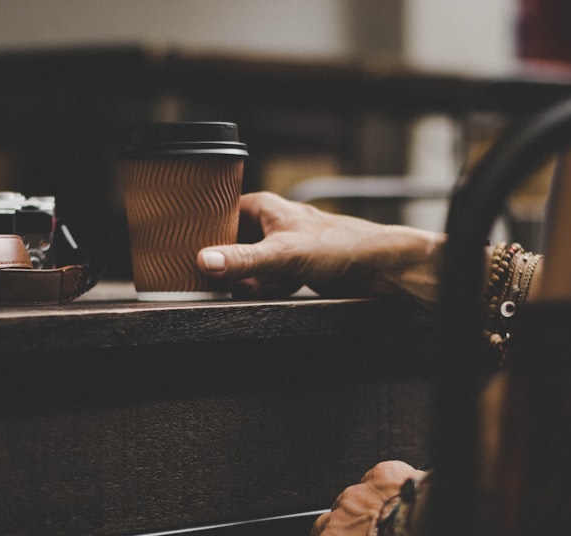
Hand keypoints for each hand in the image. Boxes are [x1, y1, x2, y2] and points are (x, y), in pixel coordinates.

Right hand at [196, 192, 444, 303]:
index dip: (203, 235)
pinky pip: (264, 283)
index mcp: (263, 208)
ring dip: (248, 283)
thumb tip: (204, 261)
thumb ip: (242, 260)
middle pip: (229, 247)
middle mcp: (269, 225)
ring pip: (246, 269)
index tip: (191, 254)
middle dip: (228, 268)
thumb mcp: (283, 254)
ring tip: (261, 287)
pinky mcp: (290, 270)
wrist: (379, 268)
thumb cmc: (341, 246)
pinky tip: (277, 292)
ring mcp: (279, 248)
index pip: (216, 215)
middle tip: (227, 281)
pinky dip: (266, 291)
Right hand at [305, 460, 425, 535]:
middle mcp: (337, 518)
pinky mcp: (381, 474)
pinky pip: (376, 477)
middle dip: (336, 532)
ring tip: (384, 520)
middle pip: (323, 524)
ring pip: (349, 499)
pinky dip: (384, 487)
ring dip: (360, 509)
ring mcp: (357, 493)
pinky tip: (398, 497)